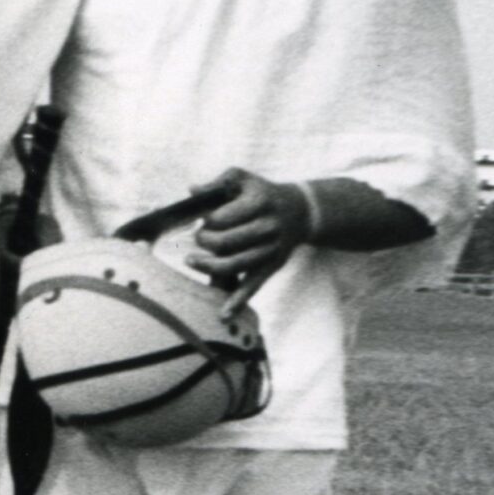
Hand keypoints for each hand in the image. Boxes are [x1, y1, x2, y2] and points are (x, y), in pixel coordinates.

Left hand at [185, 166, 309, 301]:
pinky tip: (224, 316)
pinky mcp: (271, 266)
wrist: (301, 211)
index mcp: (259, 203)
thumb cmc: (262, 192)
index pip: (221, 218)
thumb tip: (192, 191)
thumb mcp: (243, 178)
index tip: (201, 219)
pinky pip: (253, 285)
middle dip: (203, 241)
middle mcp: (268, 227)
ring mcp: (270, 250)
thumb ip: (218, 183)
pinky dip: (237, 301)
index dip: (205, 220)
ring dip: (208, 267)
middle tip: (198, 238)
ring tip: (192, 261)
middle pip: (225, 243)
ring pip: (234, 266)